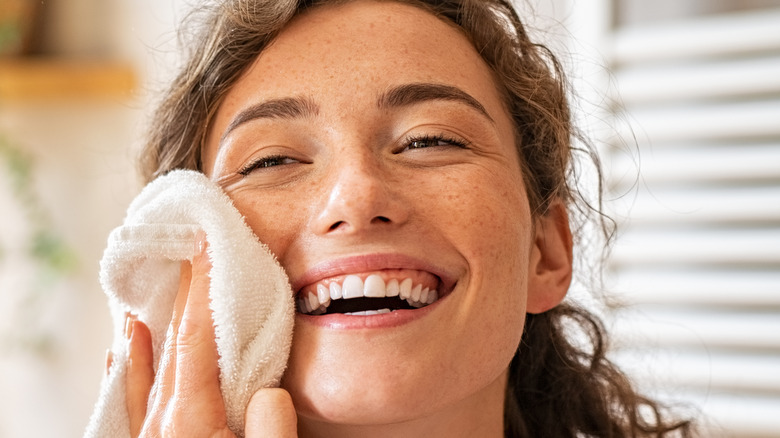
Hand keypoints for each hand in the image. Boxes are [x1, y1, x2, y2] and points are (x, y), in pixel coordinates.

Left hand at [122, 237, 297, 436]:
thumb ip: (271, 425)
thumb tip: (270, 391)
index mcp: (192, 417)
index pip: (197, 336)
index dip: (202, 287)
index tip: (207, 247)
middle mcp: (163, 419)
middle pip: (173, 340)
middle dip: (185, 291)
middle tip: (192, 248)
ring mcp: (150, 432)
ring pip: (150, 361)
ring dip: (158, 316)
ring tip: (161, 280)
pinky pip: (133, 392)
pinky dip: (132, 358)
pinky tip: (128, 337)